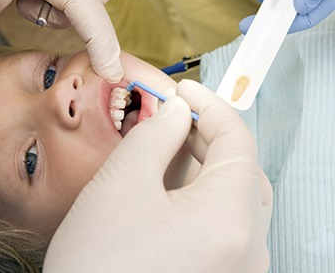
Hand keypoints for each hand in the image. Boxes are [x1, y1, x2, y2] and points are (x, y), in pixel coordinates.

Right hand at [43, 80, 271, 272]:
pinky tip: (172, 182)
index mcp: (230, 221)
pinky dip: (201, 191)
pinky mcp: (221, 272)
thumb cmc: (97, 263)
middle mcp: (247, 248)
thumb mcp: (123, 182)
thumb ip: (157, 134)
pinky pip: (223, 219)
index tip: (185, 90)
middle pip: (240, 168)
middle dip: (208, 134)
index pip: (237, 142)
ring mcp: (237, 265)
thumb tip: (178, 110)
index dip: (211, 106)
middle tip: (175, 116)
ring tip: (169, 145)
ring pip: (232, 194)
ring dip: (204, 162)